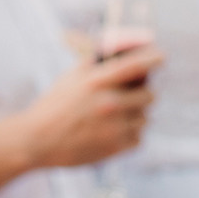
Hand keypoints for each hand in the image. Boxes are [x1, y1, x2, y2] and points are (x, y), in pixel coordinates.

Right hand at [15, 50, 161, 169]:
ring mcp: (115, 127)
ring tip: (113, 117)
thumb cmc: (53, 106)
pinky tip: (110, 132)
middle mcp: (110, 103)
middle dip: (142, 93)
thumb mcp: (71, 77)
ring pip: (145, 117)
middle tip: (130, 94)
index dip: (153, 59)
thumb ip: (95, 64)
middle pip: (149, 94)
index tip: (161, 57)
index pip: (136, 65)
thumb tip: (118, 50)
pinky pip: (138, 137)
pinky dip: (129, 134)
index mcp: (96, 81)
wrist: (37, 140)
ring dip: (135, 115)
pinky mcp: (117, 147)